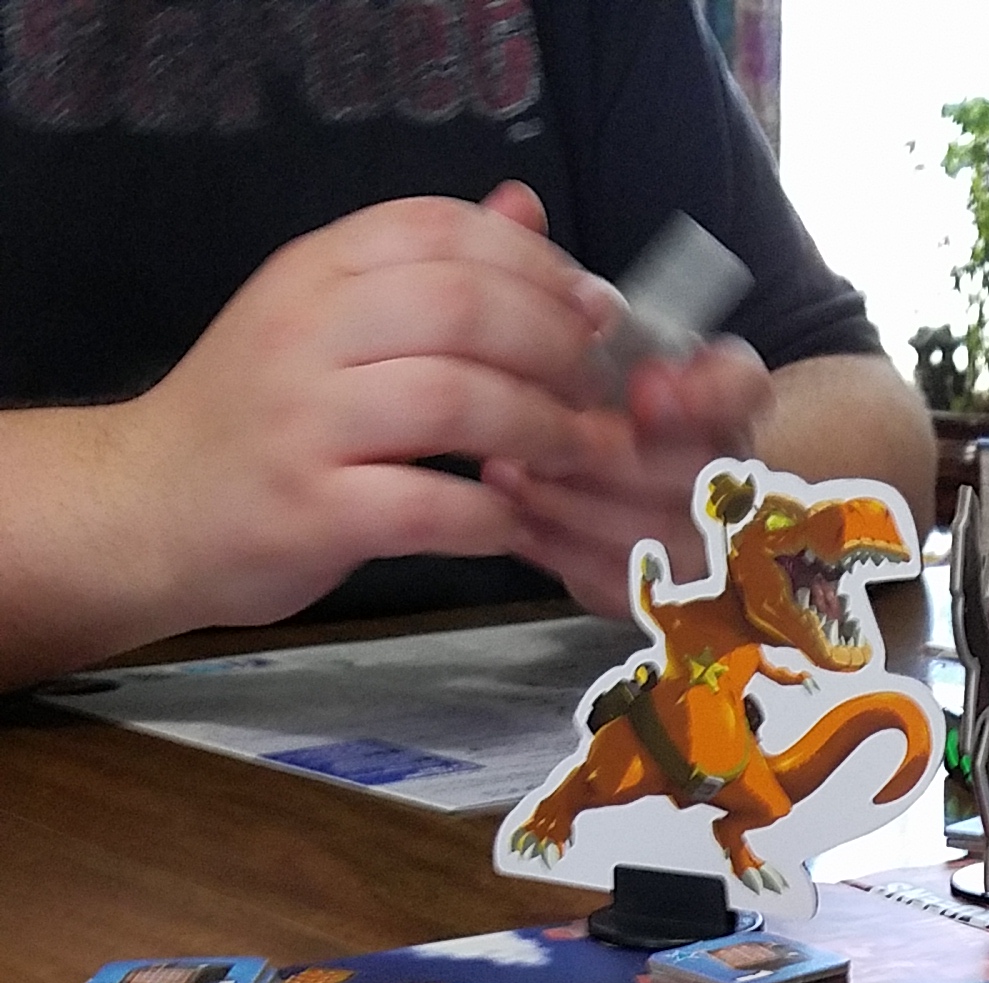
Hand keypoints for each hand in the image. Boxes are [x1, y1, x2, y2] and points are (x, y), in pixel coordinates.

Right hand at [115, 185, 613, 629]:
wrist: (144, 505)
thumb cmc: (255, 420)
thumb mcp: (327, 318)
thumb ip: (423, 268)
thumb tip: (524, 210)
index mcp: (317, 273)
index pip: (441, 229)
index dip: (536, 265)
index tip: (590, 310)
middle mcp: (307, 333)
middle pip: (462, 306)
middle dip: (554, 347)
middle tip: (598, 390)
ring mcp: (305, 422)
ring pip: (453, 399)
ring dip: (539, 429)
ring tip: (576, 455)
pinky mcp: (310, 510)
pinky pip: (426, 506)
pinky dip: (488, 516)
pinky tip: (512, 521)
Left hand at [469, 183, 771, 613]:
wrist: (626, 492)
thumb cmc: (596, 406)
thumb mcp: (582, 336)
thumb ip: (549, 279)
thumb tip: (515, 205)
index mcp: (723, 403)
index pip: (745, 392)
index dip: (707, 394)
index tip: (649, 387)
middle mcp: (727, 473)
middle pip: (692, 473)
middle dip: (608, 454)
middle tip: (532, 432)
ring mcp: (701, 543)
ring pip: (655, 535)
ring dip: (575, 503)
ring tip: (503, 470)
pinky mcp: (662, 596)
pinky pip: (621, 582)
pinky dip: (563, 550)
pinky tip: (514, 518)